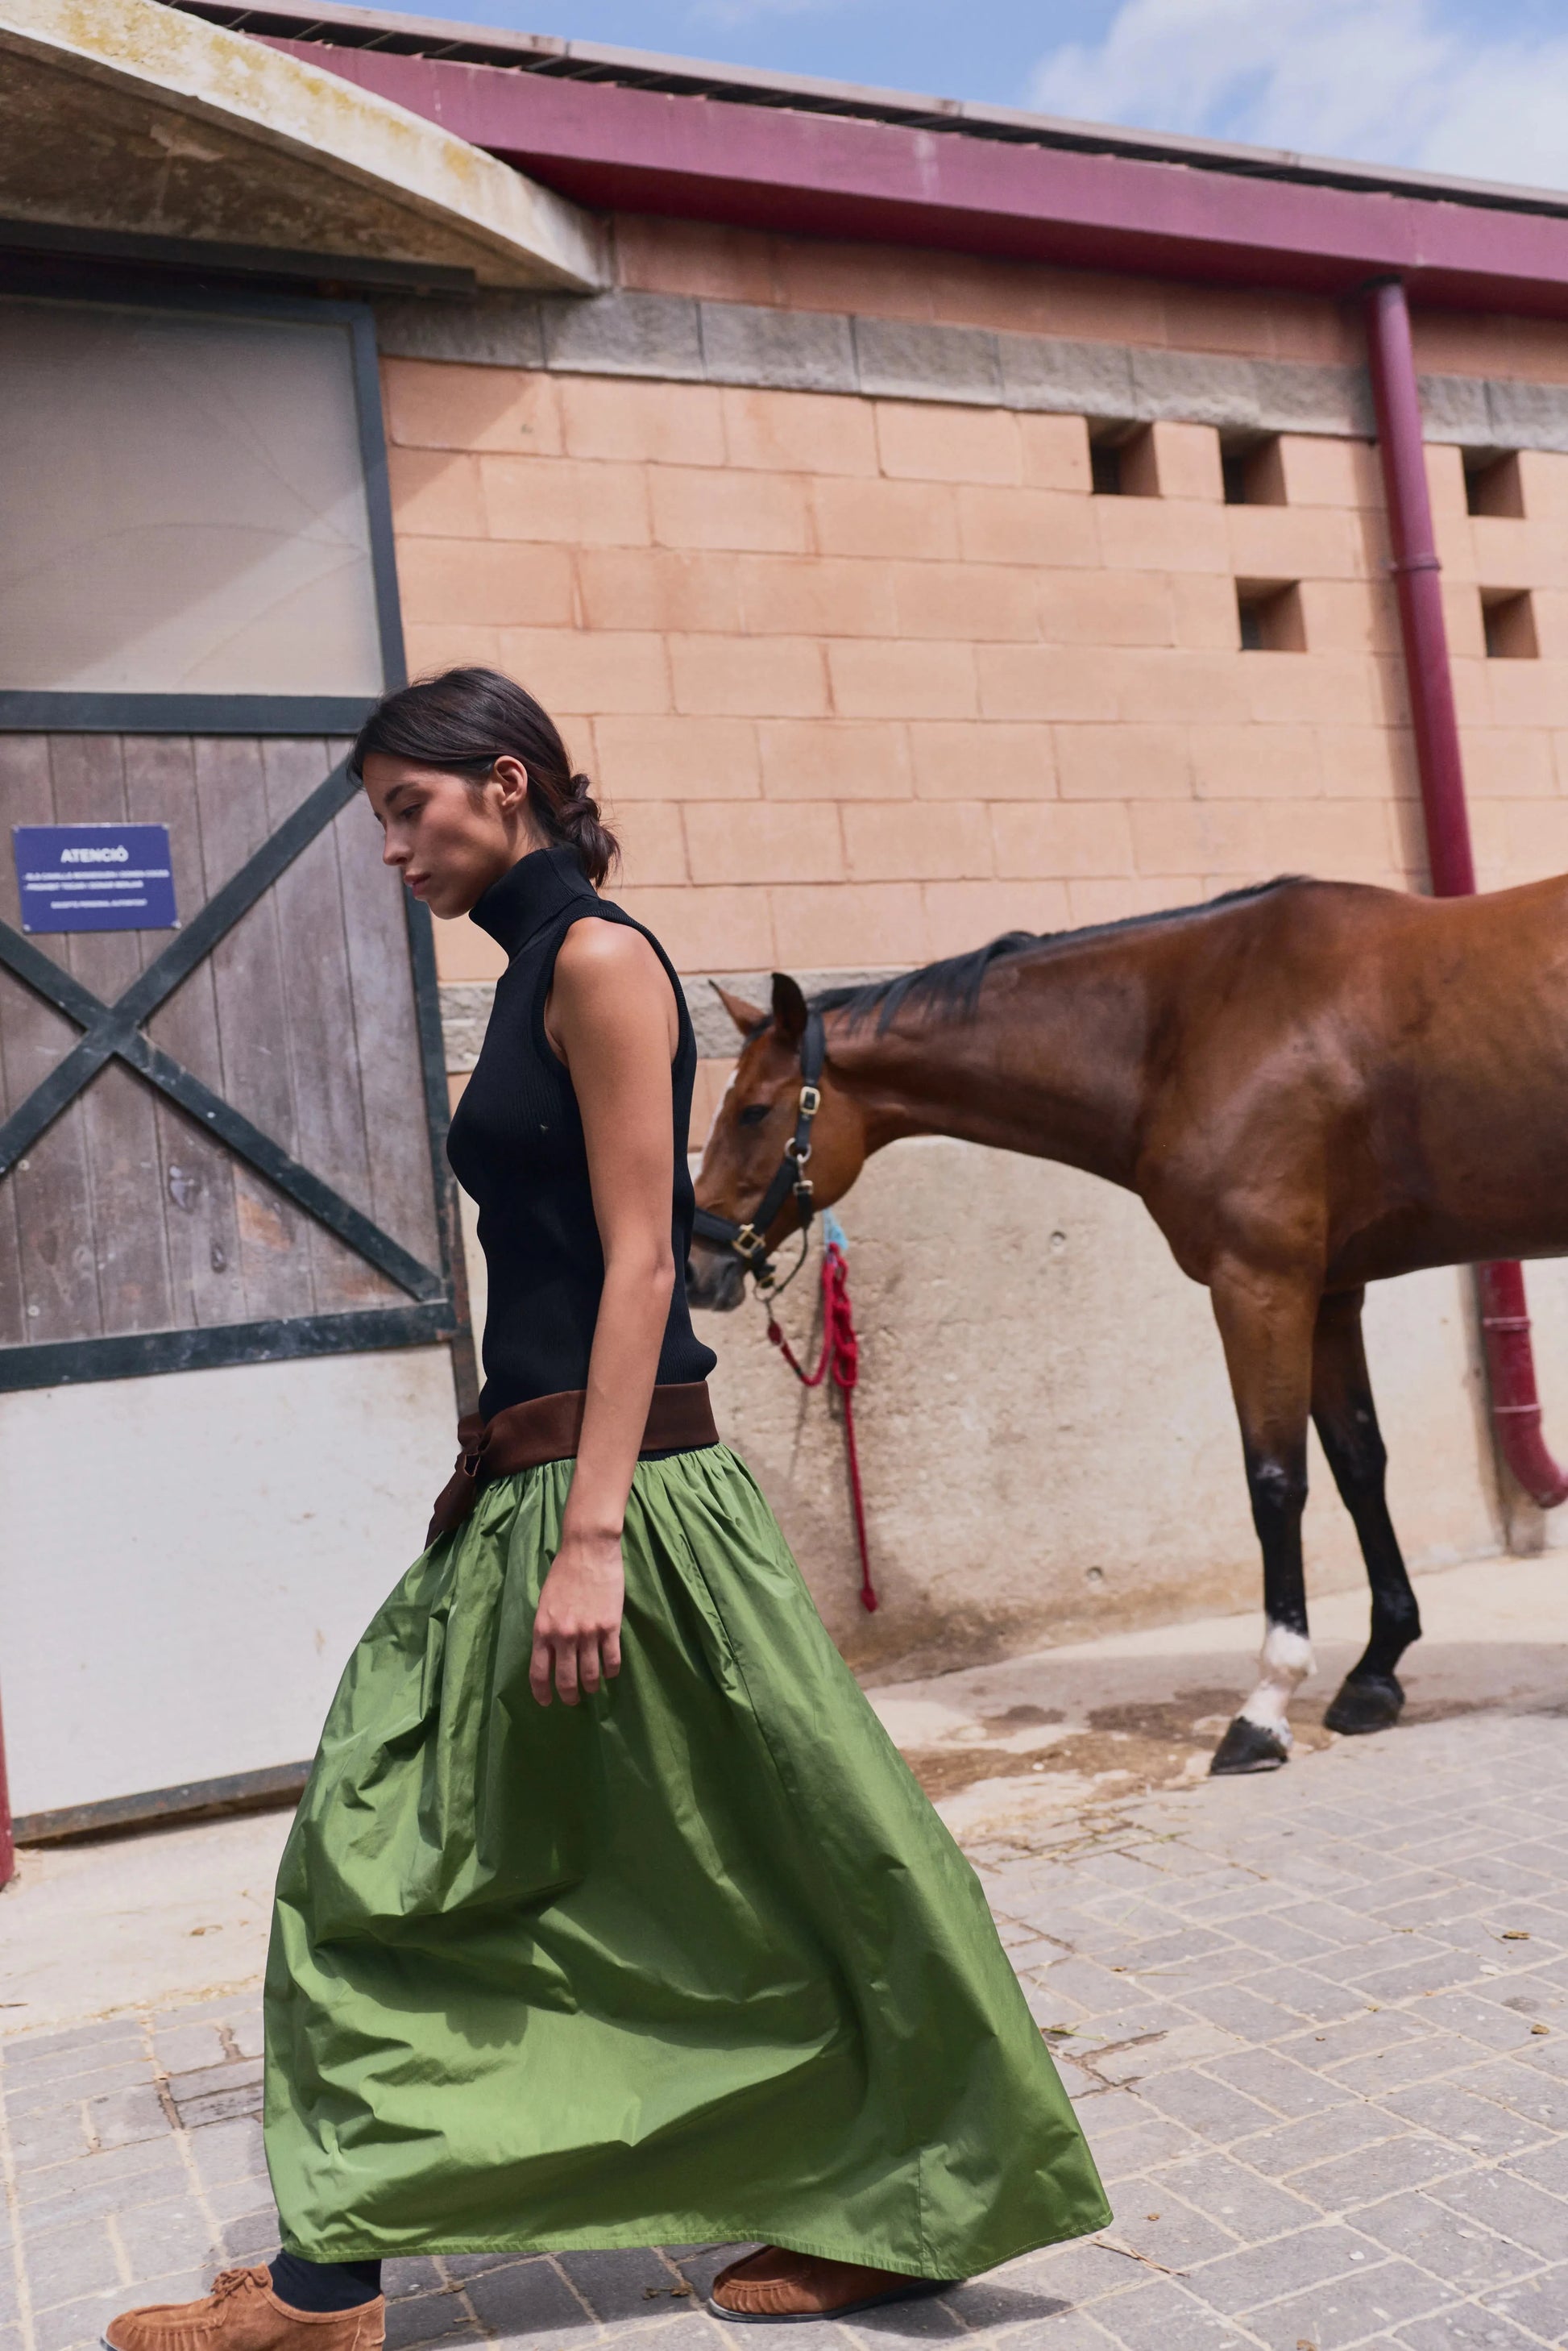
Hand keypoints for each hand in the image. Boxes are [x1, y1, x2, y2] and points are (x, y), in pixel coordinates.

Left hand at [530, 1528, 624, 1706]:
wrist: (588, 1550)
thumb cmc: (563, 1573)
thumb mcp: (545, 1604)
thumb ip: (547, 1630)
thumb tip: (551, 1655)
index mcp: (543, 1630)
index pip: (539, 1672)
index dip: (542, 1693)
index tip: (546, 1702)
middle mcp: (564, 1636)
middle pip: (566, 1680)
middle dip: (569, 1696)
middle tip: (573, 1699)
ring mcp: (588, 1633)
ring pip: (590, 1674)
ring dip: (591, 1686)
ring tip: (592, 1687)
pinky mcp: (610, 1627)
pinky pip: (612, 1660)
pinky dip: (611, 1671)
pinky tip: (610, 1672)